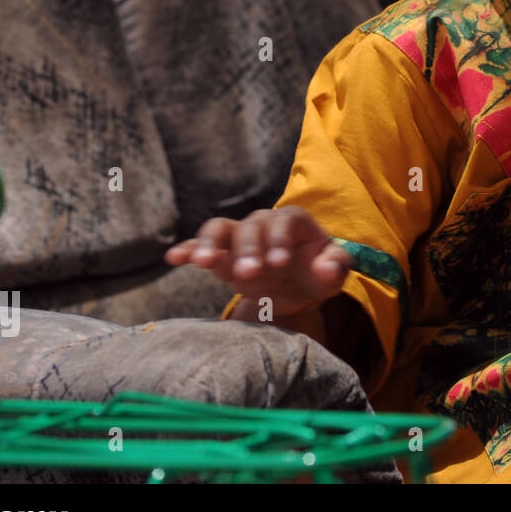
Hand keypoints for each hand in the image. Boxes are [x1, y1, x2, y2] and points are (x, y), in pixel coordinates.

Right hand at [164, 206, 352, 317]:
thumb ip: (336, 266)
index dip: (279, 239)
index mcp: (293, 221)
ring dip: (210, 243)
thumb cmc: (319, 274)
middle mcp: (263, 224)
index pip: (283, 221)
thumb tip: (325, 269)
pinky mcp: (222, 256)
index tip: (280, 263)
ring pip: (219, 229)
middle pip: (249, 227)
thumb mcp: (335, 272)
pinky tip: (174, 258)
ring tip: (204, 262)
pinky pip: (200, 246)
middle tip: (249, 273)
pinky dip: (188, 249)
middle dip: (248, 249)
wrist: (298, 291)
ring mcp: (239, 239)